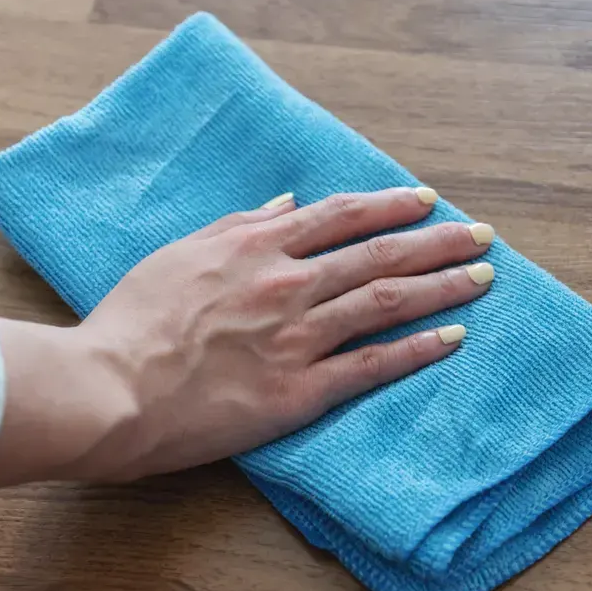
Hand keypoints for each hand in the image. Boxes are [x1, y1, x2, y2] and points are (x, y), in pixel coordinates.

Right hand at [0, 187, 494, 490]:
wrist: (108, 388)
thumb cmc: (131, 321)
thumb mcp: (179, 254)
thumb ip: (238, 225)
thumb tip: (286, 203)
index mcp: (257, 247)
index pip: (340, 216)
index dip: (390, 205)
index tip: (425, 200)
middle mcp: (287, 283)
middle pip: (380, 253)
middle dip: (438, 240)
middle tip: (482, 235)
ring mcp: (298, 336)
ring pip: (388, 301)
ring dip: (443, 286)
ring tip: (483, 278)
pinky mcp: (300, 390)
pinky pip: (373, 365)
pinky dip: (418, 349)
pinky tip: (454, 338)